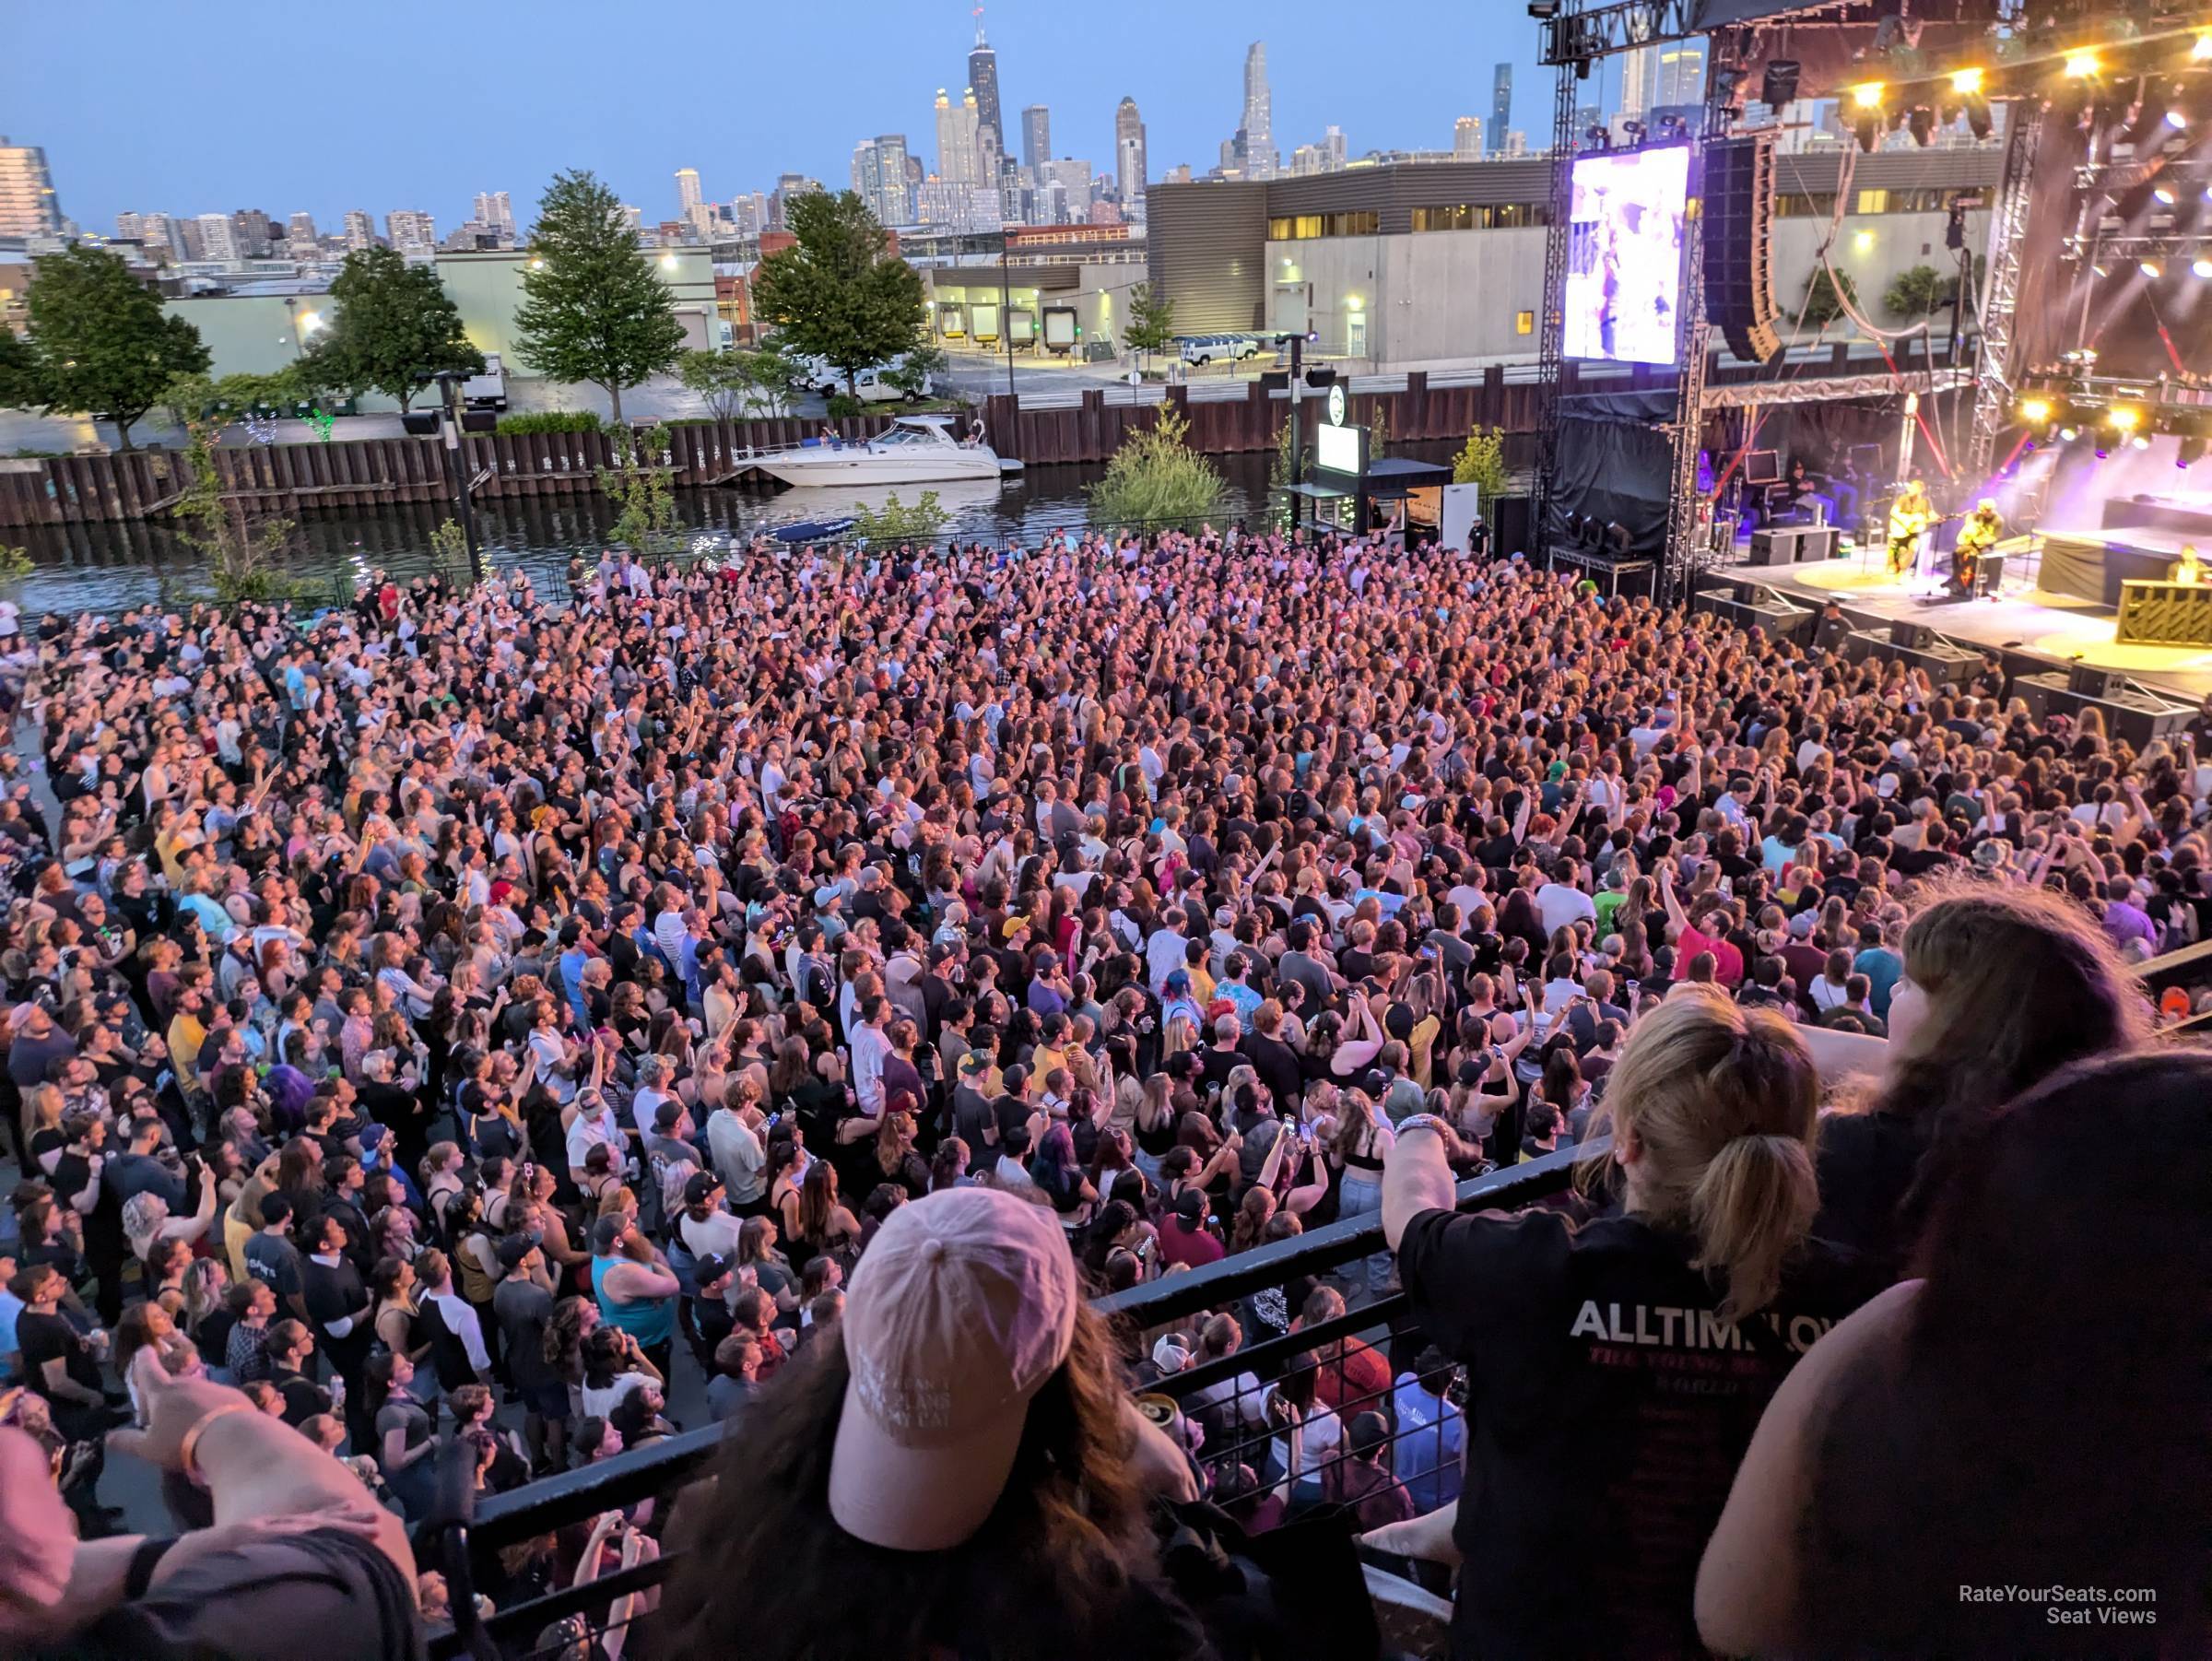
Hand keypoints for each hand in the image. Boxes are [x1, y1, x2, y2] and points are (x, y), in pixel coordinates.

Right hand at [106, 1371, 251, 1471]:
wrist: (232, 1438)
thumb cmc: (182, 1442)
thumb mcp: (149, 1448)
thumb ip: (128, 1441)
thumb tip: (109, 1437)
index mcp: (162, 1392)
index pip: (148, 1370)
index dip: (143, 1360)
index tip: (144, 1350)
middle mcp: (187, 1383)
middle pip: (171, 1384)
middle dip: (164, 1396)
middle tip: (161, 1417)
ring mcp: (213, 1387)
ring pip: (194, 1392)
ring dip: (188, 1404)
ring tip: (187, 1427)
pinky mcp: (234, 1395)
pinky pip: (215, 1399)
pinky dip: (209, 1409)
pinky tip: (211, 1427)